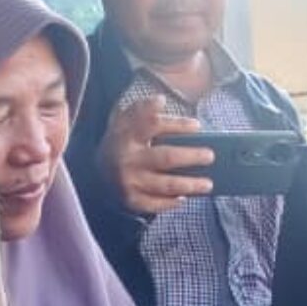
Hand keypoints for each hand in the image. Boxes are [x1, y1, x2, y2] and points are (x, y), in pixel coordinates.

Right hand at [102, 96, 214, 214]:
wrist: (96, 172)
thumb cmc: (122, 143)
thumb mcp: (125, 121)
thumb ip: (142, 109)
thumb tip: (160, 101)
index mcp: (127, 135)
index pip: (154, 125)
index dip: (177, 125)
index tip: (197, 126)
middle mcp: (128, 158)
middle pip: (166, 157)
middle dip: (191, 157)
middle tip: (210, 156)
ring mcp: (129, 181)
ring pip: (165, 185)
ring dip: (189, 185)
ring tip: (208, 184)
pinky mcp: (130, 200)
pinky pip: (154, 205)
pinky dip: (170, 203)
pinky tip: (184, 198)